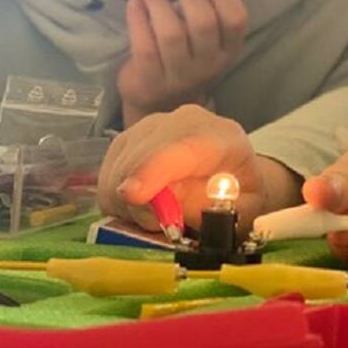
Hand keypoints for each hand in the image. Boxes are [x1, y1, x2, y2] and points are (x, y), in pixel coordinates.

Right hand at [96, 104, 300, 234]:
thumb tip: (169, 205)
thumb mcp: (241, 210)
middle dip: (141, 202)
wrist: (234, 179)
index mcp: (220, 136)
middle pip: (140, 157)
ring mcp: (150, 128)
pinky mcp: (126, 141)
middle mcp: (182, 121)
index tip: (134, 195)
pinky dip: (118, 202)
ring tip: (159, 216)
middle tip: (161, 226)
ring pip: (117, 171)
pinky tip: (144, 207)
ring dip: (129, 206)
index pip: (183, 146)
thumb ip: (210, 208)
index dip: (155, 169)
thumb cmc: (241, 196)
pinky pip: (106, 179)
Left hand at [117, 0, 247, 124]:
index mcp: (228, 50)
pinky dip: (137, 20)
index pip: (235, 18)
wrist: (160, 103)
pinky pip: (144, 47)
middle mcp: (208, 64)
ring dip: (159, 2)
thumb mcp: (209, 40)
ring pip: (172, 34)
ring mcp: (179, 75)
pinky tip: (134, 3)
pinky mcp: (150, 80)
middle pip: (203, 22)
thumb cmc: (186, 57)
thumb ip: (210, 8)